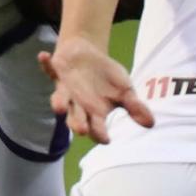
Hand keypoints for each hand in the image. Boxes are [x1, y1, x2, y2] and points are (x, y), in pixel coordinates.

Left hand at [39, 38, 153, 143]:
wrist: (88, 56)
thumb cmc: (107, 79)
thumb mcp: (125, 91)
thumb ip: (135, 107)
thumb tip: (151, 124)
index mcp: (95, 113)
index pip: (97, 128)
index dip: (100, 133)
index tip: (106, 139)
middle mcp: (77, 105)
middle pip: (76, 118)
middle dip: (77, 124)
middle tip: (81, 130)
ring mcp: (65, 90)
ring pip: (60, 99)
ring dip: (59, 102)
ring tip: (60, 107)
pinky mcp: (56, 73)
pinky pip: (48, 69)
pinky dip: (45, 63)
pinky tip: (44, 56)